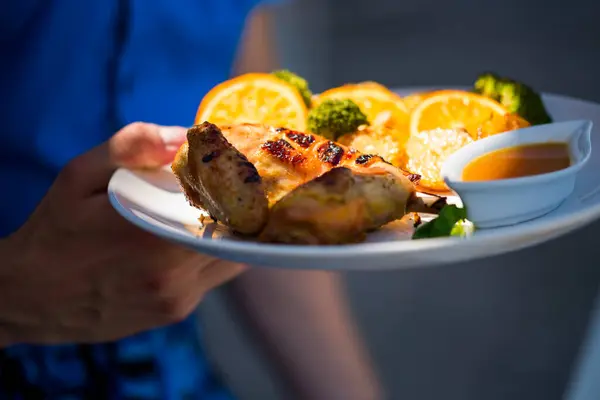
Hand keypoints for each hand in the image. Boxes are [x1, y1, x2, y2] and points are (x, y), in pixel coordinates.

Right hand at [0, 122, 245, 345]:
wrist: (29, 297)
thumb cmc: (55, 232)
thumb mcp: (79, 176)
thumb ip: (131, 146)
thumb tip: (183, 135)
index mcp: (153, 237)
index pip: (228, 209)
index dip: (241, 188)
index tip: (241, 169)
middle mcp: (173, 275)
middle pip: (238, 237)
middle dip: (241, 210)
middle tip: (234, 188)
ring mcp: (177, 299)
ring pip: (232, 261)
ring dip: (230, 235)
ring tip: (215, 212)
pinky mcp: (174, 313)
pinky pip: (212, 279)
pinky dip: (211, 256)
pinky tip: (191, 241)